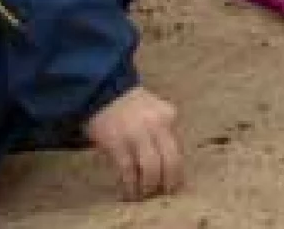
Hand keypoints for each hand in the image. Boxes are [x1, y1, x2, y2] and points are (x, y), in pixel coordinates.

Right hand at [84, 86, 182, 201]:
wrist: (104, 91)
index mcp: (168, 116)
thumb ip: (164, 133)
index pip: (179, 150)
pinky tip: (129, 192)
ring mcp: (136, 134)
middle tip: (163, 193)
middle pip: (171, 161)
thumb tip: (170, 164)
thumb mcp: (155, 112)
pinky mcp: (117, 143)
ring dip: (149, 186)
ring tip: (144, 194)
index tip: (175, 185)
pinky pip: (128, 171)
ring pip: (151, 169)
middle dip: (169, 182)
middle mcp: (157, 125)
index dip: (178, 171)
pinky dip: (130, 185)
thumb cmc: (132, 106)